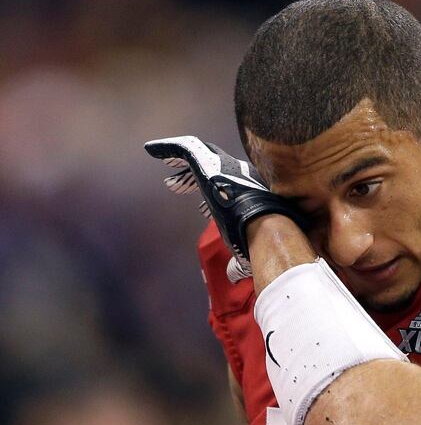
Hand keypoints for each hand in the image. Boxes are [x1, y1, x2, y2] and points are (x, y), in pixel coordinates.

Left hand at [144, 135, 307, 262]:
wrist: (266, 225)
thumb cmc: (260, 240)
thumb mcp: (246, 250)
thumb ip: (239, 263)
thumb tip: (232, 276)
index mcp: (251, 190)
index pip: (231, 186)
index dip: (215, 195)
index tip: (202, 211)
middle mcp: (239, 172)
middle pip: (214, 167)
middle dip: (195, 178)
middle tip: (179, 188)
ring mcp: (223, 165)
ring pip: (199, 156)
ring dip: (181, 167)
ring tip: (166, 175)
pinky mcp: (207, 161)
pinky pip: (184, 148)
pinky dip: (167, 147)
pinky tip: (151, 150)